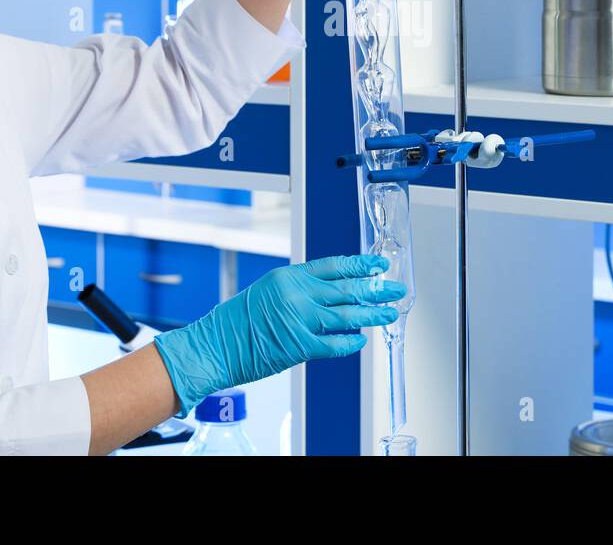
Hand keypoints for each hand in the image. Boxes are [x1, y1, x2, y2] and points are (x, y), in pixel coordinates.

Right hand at [153, 254, 404, 415]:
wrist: (216, 346)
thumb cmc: (238, 321)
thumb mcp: (270, 291)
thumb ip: (301, 290)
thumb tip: (332, 294)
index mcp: (291, 276)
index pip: (335, 265)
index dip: (361, 264)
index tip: (380, 264)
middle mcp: (298, 294)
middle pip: (347, 289)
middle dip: (376, 289)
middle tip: (396, 290)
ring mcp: (300, 320)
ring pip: (347, 315)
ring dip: (372, 315)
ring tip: (389, 314)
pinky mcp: (300, 347)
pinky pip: (334, 344)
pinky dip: (350, 343)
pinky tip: (361, 340)